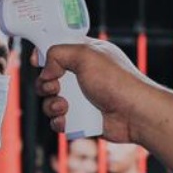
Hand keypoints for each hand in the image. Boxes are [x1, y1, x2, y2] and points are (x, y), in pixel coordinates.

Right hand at [36, 41, 158, 144]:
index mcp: (85, 55)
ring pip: (51, 101)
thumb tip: (46, 71)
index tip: (37, 61)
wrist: (136, 114)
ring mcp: (82, 99)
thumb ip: (58, 53)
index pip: (58, 50)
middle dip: (45, 84)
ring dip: (50, 105)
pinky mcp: (83, 119)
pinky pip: (60, 121)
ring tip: (63, 106)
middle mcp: (83, 76)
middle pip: (49, 79)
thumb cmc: (116, 81)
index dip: (44, 54)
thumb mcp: (85, 55)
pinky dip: (58, 121)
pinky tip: (66, 120)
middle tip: (54, 86)